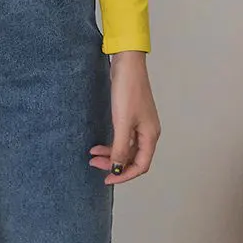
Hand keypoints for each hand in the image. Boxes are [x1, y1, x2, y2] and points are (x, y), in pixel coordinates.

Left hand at [89, 51, 160, 184]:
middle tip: (94, 164)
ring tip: (92, 154)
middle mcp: (147, 132)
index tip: (107, 179)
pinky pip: (123, 137)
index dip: (124, 175)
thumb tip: (117, 169)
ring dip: (111, 153)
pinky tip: (99, 144)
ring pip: (126, 147)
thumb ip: (120, 147)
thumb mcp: (122, 122)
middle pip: (132, 158)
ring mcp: (140, 123)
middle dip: (114, 164)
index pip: (141, 165)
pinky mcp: (131, 115)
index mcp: (150, 135)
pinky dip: (111, 142)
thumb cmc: (128, 90)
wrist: (127, 63)